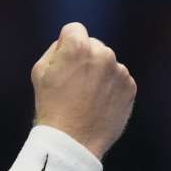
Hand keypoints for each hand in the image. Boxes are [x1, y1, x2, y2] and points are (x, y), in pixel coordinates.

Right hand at [31, 22, 136, 159]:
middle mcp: (102, 53)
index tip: (64, 63)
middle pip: (93, 45)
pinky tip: (98, 104)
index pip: (74, 29)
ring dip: (99, 73)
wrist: (72, 141)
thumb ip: (55, 49)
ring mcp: (119, 71)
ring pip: (107, 63)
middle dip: (85, 58)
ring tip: (86, 97)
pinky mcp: (130, 87)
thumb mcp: (40, 71)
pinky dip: (111, 88)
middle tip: (74, 84)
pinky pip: (118, 79)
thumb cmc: (51, 106)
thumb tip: (69, 43)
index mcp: (78, 46)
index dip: (66, 45)